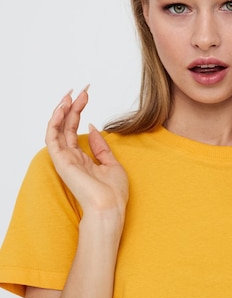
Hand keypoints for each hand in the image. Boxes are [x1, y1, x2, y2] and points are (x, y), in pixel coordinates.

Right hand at [45, 88, 128, 229]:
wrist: (110, 208)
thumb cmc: (113, 193)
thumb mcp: (111, 163)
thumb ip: (100, 147)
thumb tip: (92, 128)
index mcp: (81, 159)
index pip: (75, 130)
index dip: (79, 111)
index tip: (86, 94)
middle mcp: (71, 158)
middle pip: (65, 126)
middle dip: (72, 106)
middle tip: (81, 90)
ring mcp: (65, 159)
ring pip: (56, 129)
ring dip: (61, 110)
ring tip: (70, 95)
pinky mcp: (61, 161)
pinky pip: (52, 137)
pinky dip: (55, 121)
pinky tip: (63, 107)